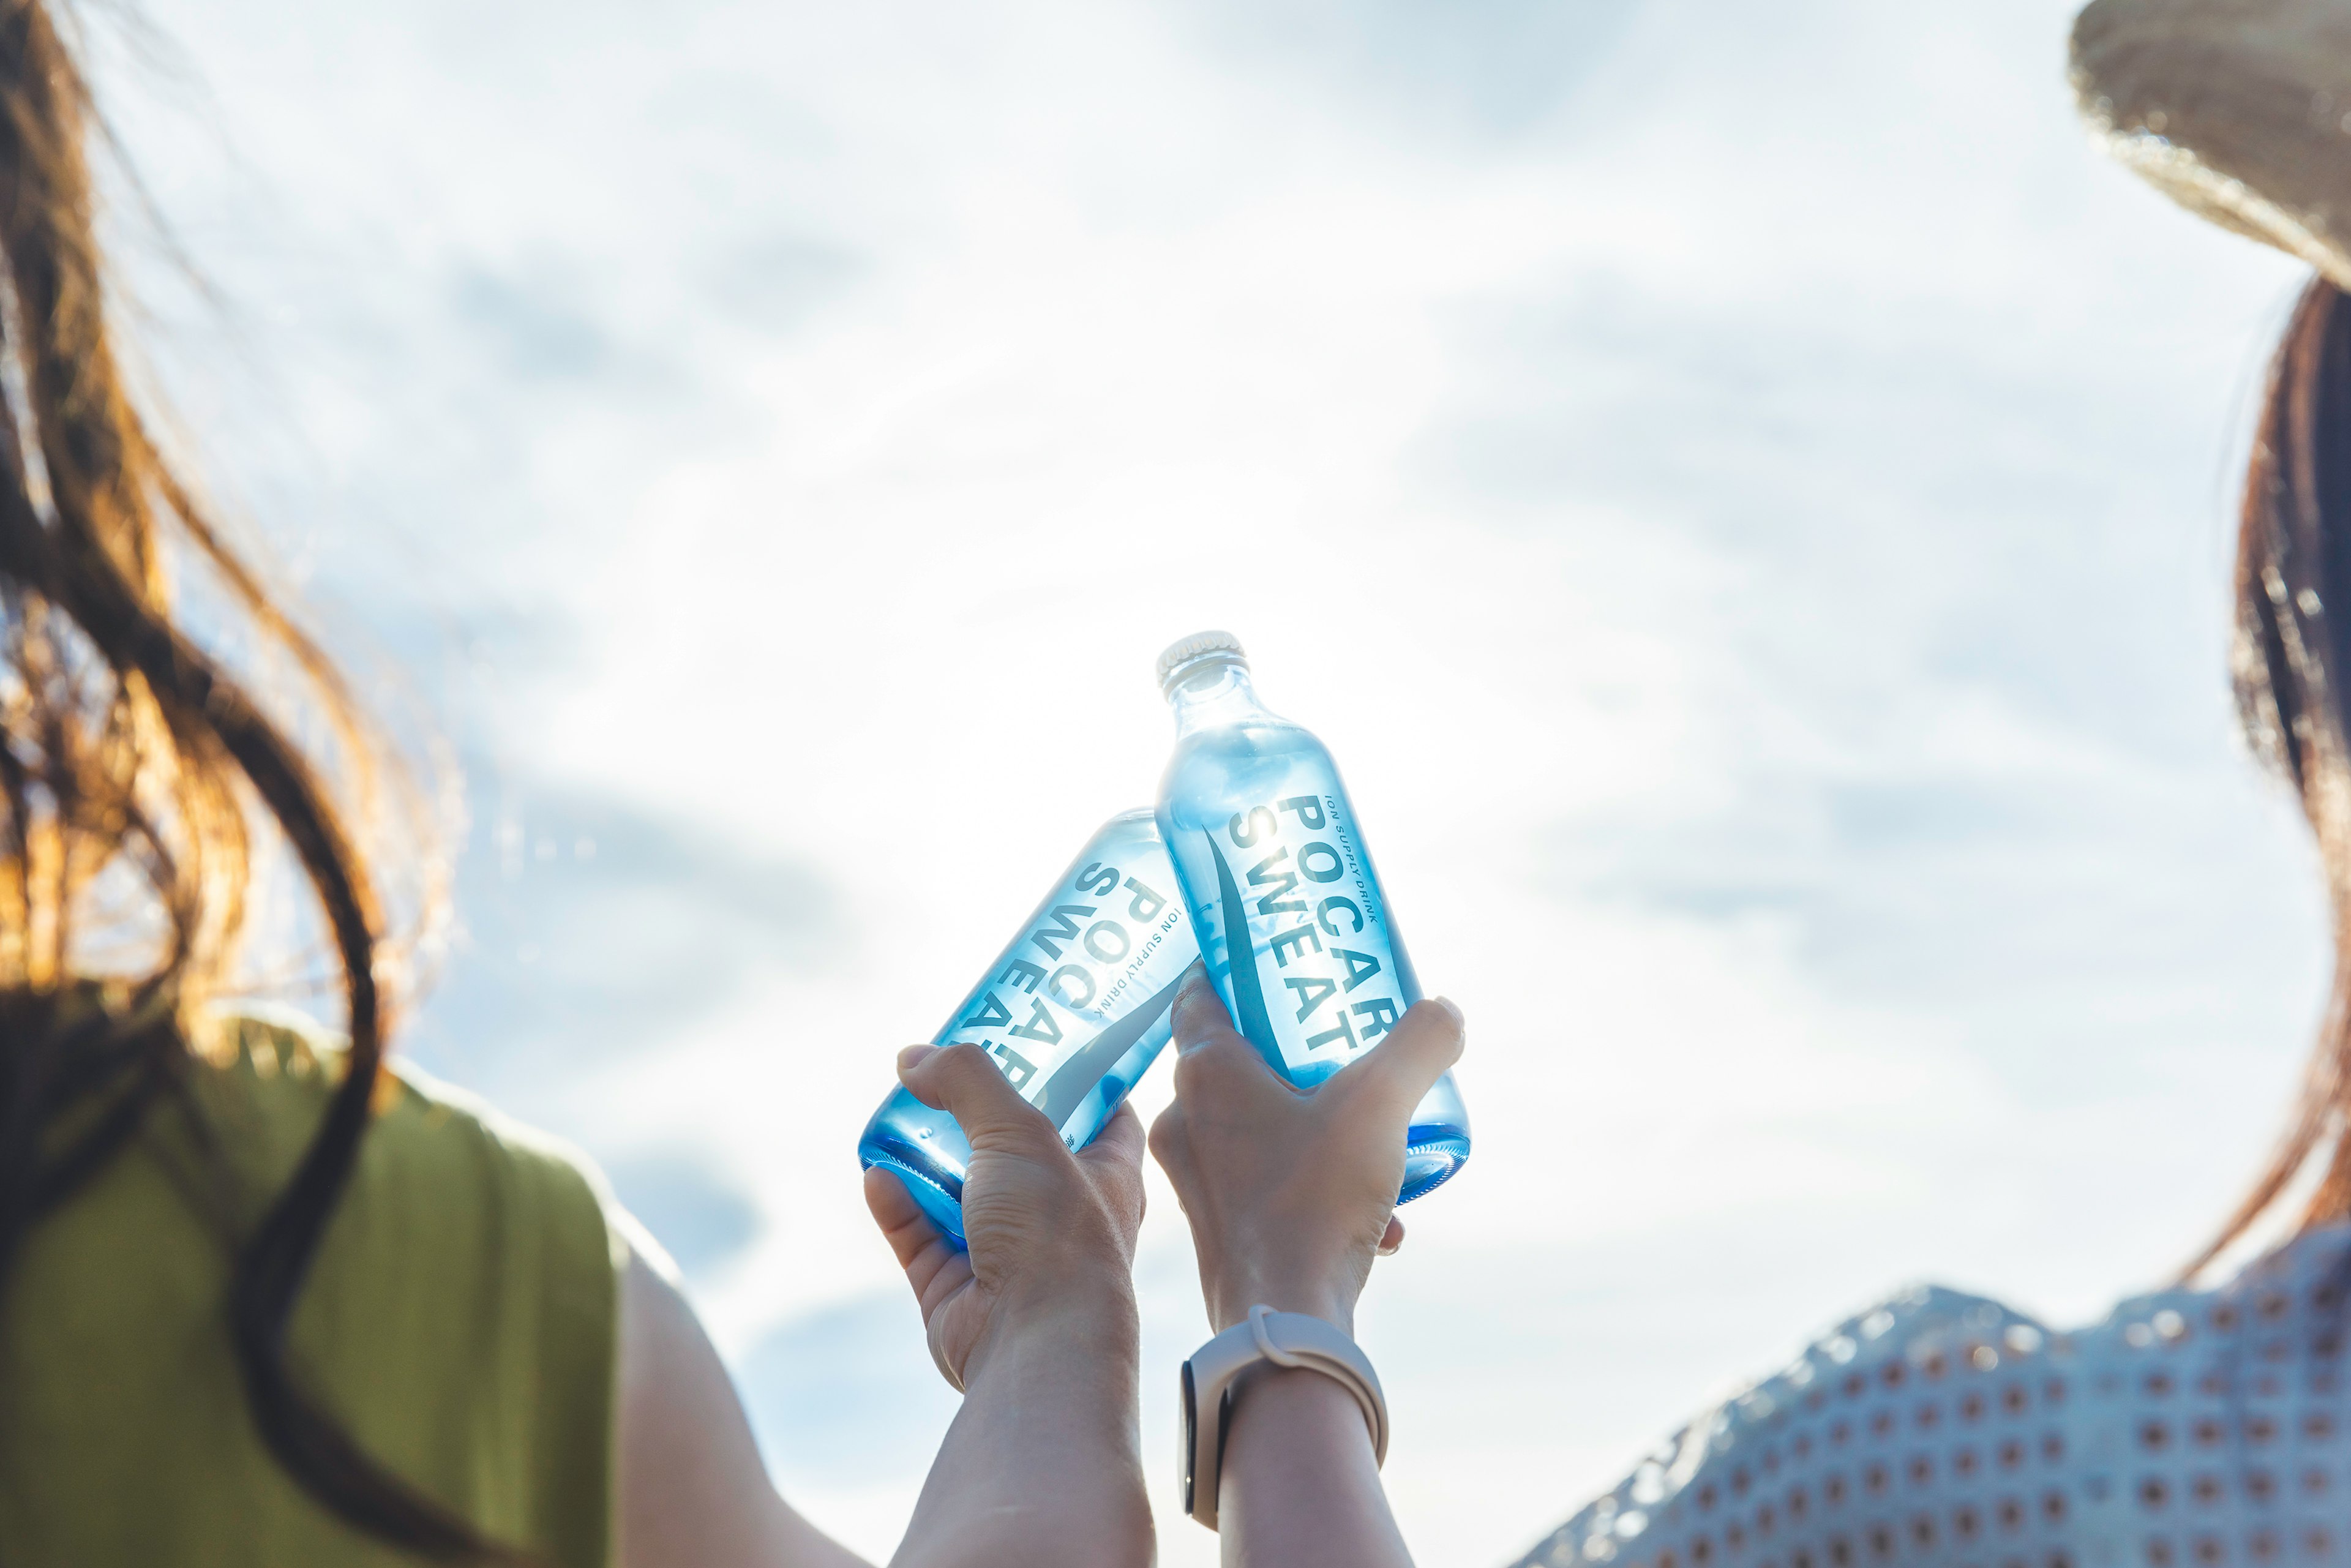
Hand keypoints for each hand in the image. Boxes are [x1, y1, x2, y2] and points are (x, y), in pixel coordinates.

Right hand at [865, 1043, 1145, 1390]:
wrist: (1032, 1345)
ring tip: (897, 1116)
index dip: (1075, 1072)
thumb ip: (968, 1080)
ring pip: (959, 1195)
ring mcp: (1007, 1258)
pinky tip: (876, 1175)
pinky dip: (896, 1207)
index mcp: (1104, 1175)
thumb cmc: (1055, 1234)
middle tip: (943, 1073)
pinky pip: (918, 1239)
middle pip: (1016, 1150)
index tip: (1038, 1036)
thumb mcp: (1020, 1130)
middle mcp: (1060, 1216)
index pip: (1102, 1112)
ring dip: (926, 1160)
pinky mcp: (956, 1294)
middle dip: (978, 1116)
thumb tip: (913, 1058)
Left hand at [1148, 964, 1464, 1334]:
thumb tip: (1445, 1013)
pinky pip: (1267, 1185)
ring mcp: (1194, 1179)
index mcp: (1206, 1072)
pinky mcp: (1214, 1229)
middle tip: (1347, 1049)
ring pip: (1261, 1129)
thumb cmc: (1318, 1199)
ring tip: (1378, 1148)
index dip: (1236, 967)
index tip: (1273, 959)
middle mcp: (1184, 1120)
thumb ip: (1420, 1043)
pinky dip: (1318, 1186)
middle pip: (1238, 1060)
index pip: (1201, 991)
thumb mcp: (1382, 1102)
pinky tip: (1378, 1218)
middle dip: (1298, 1055)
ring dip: (1320, 1130)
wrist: (1285, 1322)